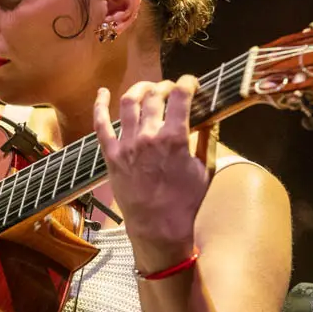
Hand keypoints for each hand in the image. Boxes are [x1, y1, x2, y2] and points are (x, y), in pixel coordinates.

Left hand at [93, 76, 209, 269]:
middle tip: (171, 90)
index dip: (188, 82)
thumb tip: (213, 117)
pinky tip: (102, 93)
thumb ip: (209, 139)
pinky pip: (100, 124)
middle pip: (155, 94)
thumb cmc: (185, 202)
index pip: (181, 95)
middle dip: (166, 86)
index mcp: (175, 138)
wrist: (158, 228)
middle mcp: (149, 136)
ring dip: (139, 89)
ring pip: (128, 102)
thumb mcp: (205, 169)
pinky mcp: (111, 155)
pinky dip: (99, 104)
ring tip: (147, 88)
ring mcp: (127, 145)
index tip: (191, 83)